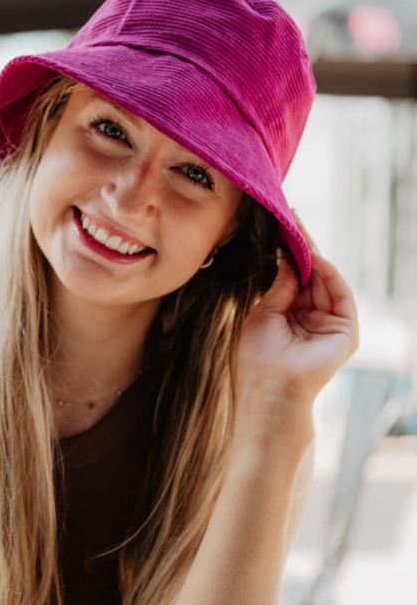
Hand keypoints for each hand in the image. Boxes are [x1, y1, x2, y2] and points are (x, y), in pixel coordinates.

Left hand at [237, 216, 358, 405]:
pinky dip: (329, 273)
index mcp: (292, 315)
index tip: (280, 226)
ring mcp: (331, 324)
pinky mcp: (346, 331)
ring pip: (328, 280)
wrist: (268, 386)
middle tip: (291, 218)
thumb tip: (286, 256)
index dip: (288, 252)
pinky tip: (314, 256)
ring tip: (299, 231)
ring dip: (315, 254)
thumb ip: (279, 285)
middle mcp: (313, 318)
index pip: (295, 277)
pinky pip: (340, 293)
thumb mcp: (263, 312)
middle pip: (313, 274)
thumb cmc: (257, 355)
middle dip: (302, 247)